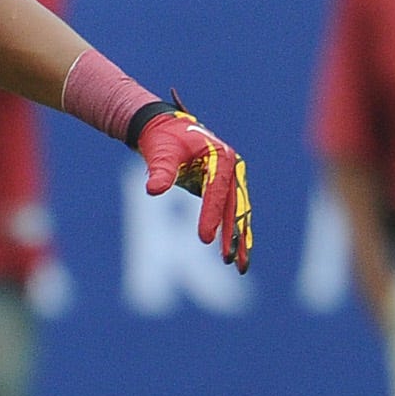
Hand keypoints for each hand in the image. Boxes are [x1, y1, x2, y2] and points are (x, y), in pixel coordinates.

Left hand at [136, 94, 251, 272]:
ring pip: (237, 213)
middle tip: (230, 260)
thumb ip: (159, 171)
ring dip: (239, 239)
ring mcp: (231, 178)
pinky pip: (231, 213)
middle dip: (234, 234)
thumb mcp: (159, 152)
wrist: (163, 129)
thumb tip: (154, 190)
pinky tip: (235, 254)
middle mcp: (232, 168)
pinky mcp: (223, 188)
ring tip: (240, 266)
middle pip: (235, 205)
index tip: (205, 240)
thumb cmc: (161, 139)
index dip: (211, 215)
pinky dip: (234, 233)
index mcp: (220, 156)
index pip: (217, 191)